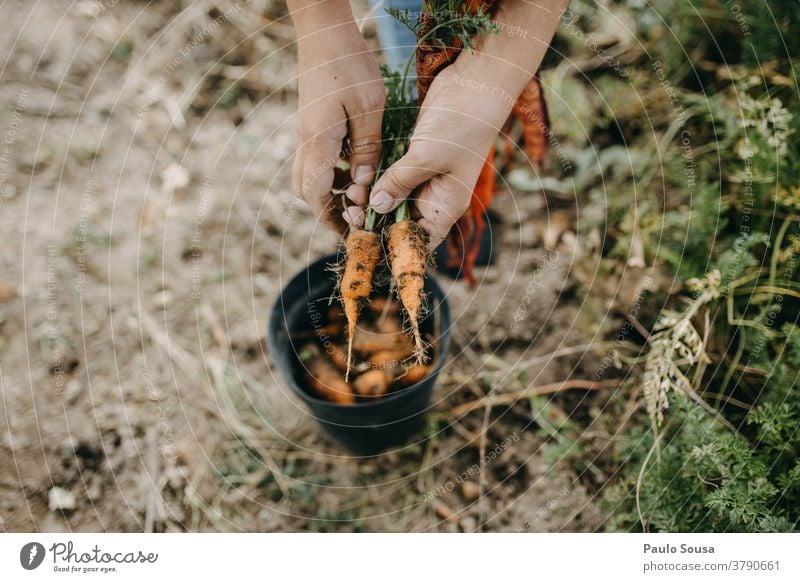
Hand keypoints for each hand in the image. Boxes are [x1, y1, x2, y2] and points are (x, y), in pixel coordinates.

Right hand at [292, 18, 383, 231]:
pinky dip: (334, 171)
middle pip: (307, 190)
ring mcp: (307, 132)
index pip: (315, 193)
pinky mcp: (313, 123)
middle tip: (357, 218)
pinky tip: (357, 167)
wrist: (324, 30)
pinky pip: (318, 158)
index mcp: (317, 141)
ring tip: (361, 196)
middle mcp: (306, 141)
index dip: (331, 218)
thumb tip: (365, 184)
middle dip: (329, 209)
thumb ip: (367, 147)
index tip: (353, 231)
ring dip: (332, 191)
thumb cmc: (348, 63)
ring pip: (310, 175)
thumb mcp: (369, 106)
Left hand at [367, 65, 511, 246]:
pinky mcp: (413, 156)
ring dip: (371, 200)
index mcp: (447, 205)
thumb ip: (400, 182)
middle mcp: (435, 195)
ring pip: (392, 199)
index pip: (420, 240)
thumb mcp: (428, 156)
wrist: (475, 83)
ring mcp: (424, 175)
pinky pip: (390, 176)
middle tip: (351, 215)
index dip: (395, 247)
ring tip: (350, 196)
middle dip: (376, 222)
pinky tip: (356, 180)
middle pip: (401, 222)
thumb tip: (376, 206)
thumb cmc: (462, 124)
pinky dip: (375, 179)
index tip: (368, 244)